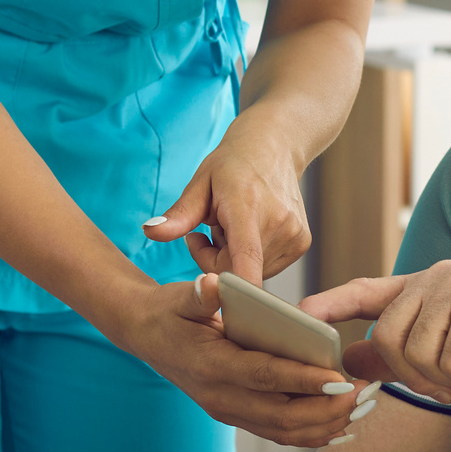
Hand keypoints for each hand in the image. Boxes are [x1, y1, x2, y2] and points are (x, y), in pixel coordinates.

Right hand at [116, 274, 375, 446]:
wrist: (147, 336)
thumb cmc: (171, 312)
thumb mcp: (180, 298)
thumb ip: (199, 295)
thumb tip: (212, 285)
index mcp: (211, 366)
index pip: (264, 376)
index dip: (302, 379)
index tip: (339, 378)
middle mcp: (220, 398)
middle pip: (281, 415)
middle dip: (325, 409)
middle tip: (362, 396)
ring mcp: (228, 412)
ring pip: (284, 431)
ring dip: (325, 426)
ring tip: (361, 409)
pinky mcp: (237, 416)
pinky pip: (279, 434)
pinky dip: (311, 435)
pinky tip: (341, 428)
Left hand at [145, 121, 309, 282]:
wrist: (274, 147)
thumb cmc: (232, 165)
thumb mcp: (200, 183)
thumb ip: (179, 214)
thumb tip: (149, 231)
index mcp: (248, 207)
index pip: (246, 257)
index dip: (236, 286)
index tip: (225, 304)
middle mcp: (279, 224)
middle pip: (236, 271)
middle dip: (214, 261)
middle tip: (208, 231)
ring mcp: (295, 236)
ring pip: (251, 273)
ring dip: (233, 259)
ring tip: (232, 227)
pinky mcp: (301, 244)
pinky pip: (266, 267)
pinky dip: (251, 257)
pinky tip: (249, 231)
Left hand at [306, 261, 450, 405]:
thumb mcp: (450, 356)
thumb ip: (401, 352)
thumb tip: (349, 356)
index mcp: (429, 285)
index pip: (368, 290)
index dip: (332, 303)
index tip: (299, 314)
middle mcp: (440, 277)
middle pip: (389, 337)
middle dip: (414, 376)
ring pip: (418, 353)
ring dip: (450, 382)